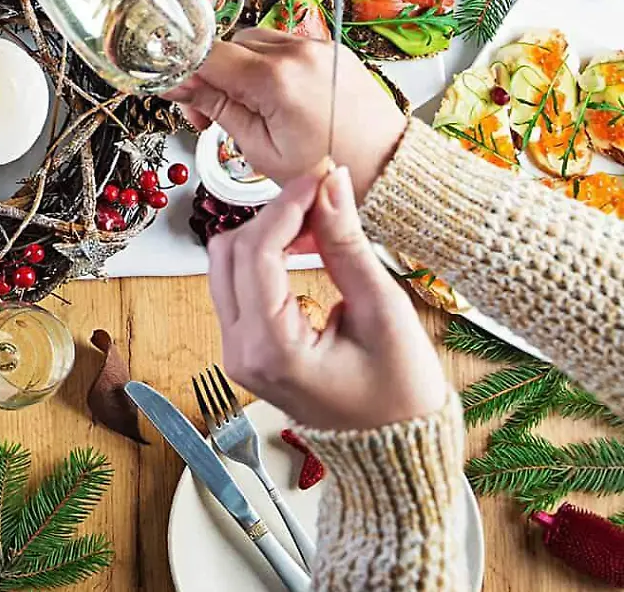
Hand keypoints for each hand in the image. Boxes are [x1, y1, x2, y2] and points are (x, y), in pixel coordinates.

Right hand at [164, 29, 405, 197]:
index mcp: (277, 79)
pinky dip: (268, 66)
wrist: (388, 170)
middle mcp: (299, 52)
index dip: (185, 71)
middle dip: (212, 73)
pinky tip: (271, 98)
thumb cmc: (327, 169)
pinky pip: (284, 46)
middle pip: (230, 45)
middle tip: (210, 115)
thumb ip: (216, 108)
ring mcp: (319, 47)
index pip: (209, 55)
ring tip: (246, 108)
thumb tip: (179, 85)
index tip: (175, 90)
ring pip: (256, 42)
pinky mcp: (331, 50)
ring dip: (240, 68)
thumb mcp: (258, 148)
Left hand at [209, 164, 451, 430]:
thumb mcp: (383, 312)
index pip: (257, 254)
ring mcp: (235, 351)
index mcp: (271, 350)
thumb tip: (331, 185)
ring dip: (266, 236)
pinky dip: (265, 259)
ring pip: (227, 266)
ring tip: (320, 225)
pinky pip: (238, 286)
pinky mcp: (244, 347)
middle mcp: (239, 351)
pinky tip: (307, 250)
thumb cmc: (401, 393)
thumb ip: (346, 246)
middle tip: (323, 199)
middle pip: (230, 253)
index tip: (320, 177)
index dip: (285, 206)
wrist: (396, 450)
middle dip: (273, 217)